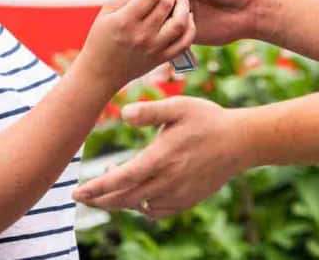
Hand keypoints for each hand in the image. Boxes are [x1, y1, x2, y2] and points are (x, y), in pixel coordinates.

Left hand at [73, 97, 246, 217]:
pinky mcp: (188, 200)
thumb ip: (149, 110)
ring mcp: (178, 194)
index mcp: (160, 159)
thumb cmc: (207, 119)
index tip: (77, 193)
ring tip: (109, 189)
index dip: (96, 189)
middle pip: (125, 199)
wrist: (241, 141)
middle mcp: (167, 181)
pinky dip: (143, 207)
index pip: (120, 180)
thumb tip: (123, 114)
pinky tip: (138, 196)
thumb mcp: (178, 106)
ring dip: (121, 202)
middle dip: (100, 200)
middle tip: (82, 197)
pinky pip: (158, 211)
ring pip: (140, 207)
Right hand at [76, 0, 196, 90]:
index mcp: (125, 21)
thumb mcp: (107, 11)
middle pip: (166, 4)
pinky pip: (184, 42)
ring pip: (180, 22)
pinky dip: (190, 27)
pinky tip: (187, 16)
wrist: (101, 72)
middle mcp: (141, 35)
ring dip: (184, 4)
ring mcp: (154, 48)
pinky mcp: (162, 58)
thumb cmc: (101, 38)